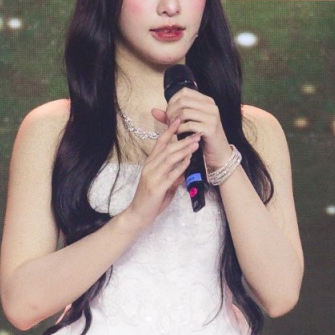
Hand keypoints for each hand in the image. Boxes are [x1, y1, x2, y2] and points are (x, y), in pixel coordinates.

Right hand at [122, 115, 201, 231]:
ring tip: (195, 144)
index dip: (169, 130)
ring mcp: (152, 176)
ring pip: (169, 158)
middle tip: (195, 132)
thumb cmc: (150, 200)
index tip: (178, 119)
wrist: (138, 215)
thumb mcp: (163, 184)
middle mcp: (150, 167)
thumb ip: (173, 175)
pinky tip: (189, 161)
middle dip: (182, 140)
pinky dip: (181, 166)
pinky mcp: (157, 187)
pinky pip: (171, 174)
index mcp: (150, 164)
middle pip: (167, 148)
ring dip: (183, 150)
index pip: (159, 143)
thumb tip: (184, 168)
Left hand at [151, 86, 230, 171]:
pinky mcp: (210, 128)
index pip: (184, 92)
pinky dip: (179, 129)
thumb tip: (154, 111)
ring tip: (172, 129)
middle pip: (183, 101)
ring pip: (185, 112)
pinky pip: (189, 125)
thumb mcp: (187, 123)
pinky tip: (178, 134)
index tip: (169, 113)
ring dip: (174, 121)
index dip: (172, 101)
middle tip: (168, 122)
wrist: (218, 153)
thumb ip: (171, 116)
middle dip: (171, 111)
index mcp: (206, 101)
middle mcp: (211, 106)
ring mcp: (212, 116)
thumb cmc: (202, 136)